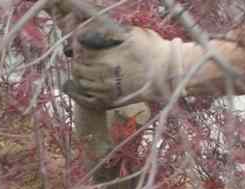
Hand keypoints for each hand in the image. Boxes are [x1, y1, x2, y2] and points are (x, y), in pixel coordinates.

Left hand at [64, 27, 196, 109]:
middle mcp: (102, 74)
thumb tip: (89, 31)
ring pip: (81, 83)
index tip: (80, 45)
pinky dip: (79, 94)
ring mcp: (105, 90)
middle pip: (78, 67)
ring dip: (80, 76)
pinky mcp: (110, 101)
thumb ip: (108, 32)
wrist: (167, 73)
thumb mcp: (129, 34)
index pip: (80, 51)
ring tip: (85, 71)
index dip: (78, 47)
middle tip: (83, 58)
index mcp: (105, 56)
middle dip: (78, 61)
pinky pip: (87, 100)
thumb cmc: (151, 50)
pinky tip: (77, 89)